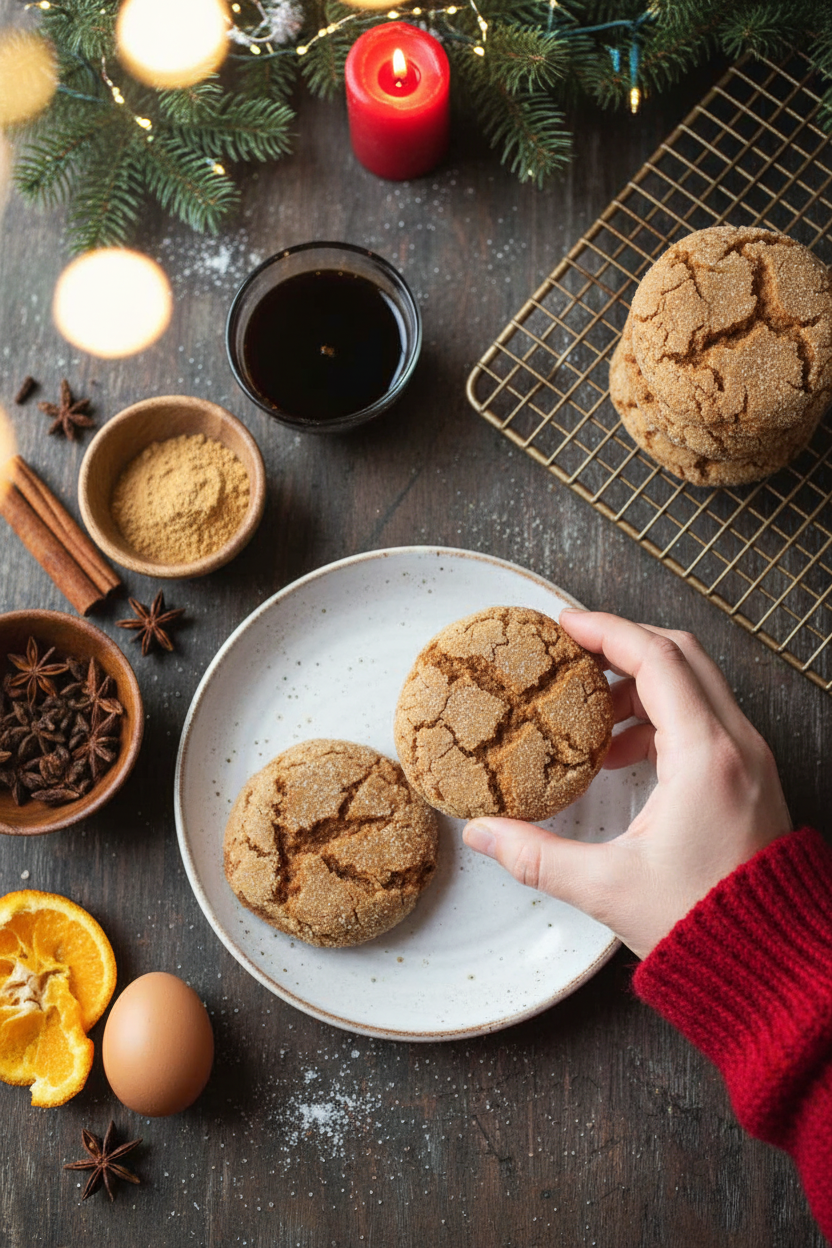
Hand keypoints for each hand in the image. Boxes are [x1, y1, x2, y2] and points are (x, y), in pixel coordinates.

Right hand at [462, 611, 791, 958]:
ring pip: (696, 685)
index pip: (656, 658)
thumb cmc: (704, 925)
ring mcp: (749, 760)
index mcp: (704, 756)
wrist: (771, 965)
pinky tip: (623, 756)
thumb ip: (536, 856)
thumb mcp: (607, 888)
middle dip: (623, 646)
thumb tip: (482, 833)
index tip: (565, 626)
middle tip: (574, 655)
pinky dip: (662, 717)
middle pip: (681, 655)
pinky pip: (706, 719)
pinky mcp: (750, 779)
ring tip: (591, 718)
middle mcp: (736, 745)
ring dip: (641, 685)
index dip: (606, 631)